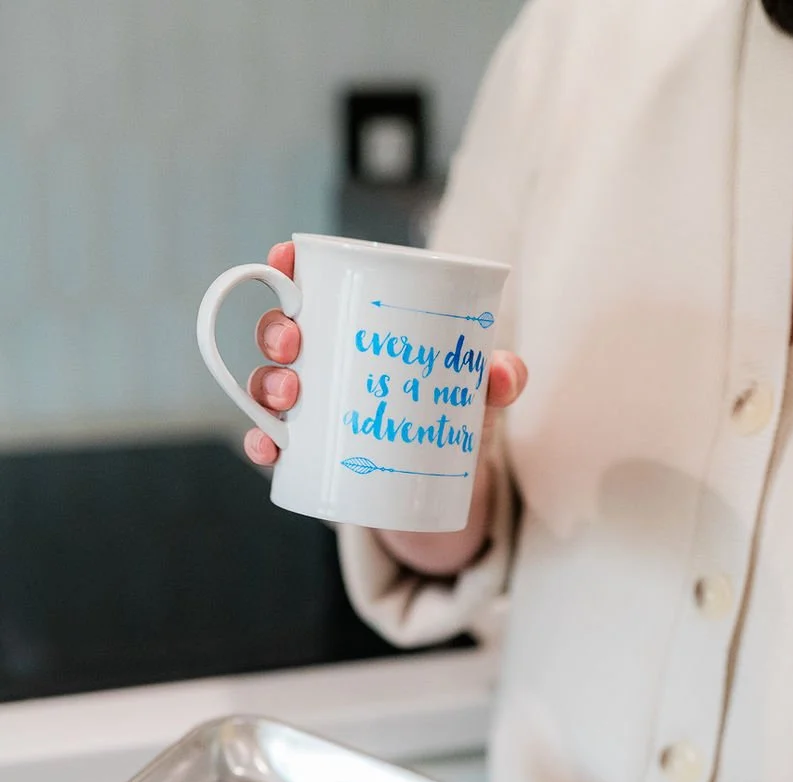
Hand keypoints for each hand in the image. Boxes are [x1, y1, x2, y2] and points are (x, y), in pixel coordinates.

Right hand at [244, 241, 526, 576]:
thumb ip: (501, 378)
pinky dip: (264, 444)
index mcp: (354, 330)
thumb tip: (503, 374)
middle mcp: (323, 365)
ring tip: (290, 396)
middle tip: (294, 343)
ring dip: (267, 385)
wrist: (447, 486)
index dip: (288, 267)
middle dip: (274, 331)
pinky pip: (275, 445)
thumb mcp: (480, 394)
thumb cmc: (454, 418)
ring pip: (269, 386)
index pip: (312, 289)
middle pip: (279, 334)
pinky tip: (270, 448)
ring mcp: (312, 411)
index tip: (286, 258)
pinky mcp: (310, 457)